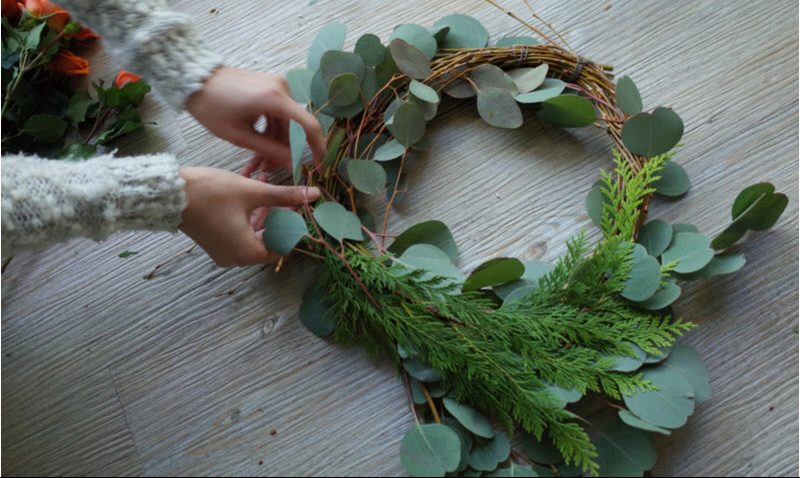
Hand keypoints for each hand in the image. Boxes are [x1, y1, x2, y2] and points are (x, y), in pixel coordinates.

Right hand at [179, 167, 319, 266]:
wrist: (168, 193)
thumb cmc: (210, 193)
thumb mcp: (253, 192)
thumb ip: (286, 195)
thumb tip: (314, 195)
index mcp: (248, 253)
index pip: (284, 247)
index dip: (295, 227)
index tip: (302, 209)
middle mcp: (236, 258)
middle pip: (269, 239)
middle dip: (279, 214)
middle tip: (289, 194)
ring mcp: (224, 251)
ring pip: (254, 231)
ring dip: (264, 209)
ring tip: (268, 182)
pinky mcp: (215, 240)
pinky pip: (239, 229)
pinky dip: (248, 212)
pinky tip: (253, 187)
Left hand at [186, 66, 325, 177]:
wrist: (193, 79)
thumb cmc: (211, 107)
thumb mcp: (239, 136)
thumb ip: (270, 150)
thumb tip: (294, 164)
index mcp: (276, 99)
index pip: (309, 126)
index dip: (318, 148)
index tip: (318, 165)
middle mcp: (282, 88)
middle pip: (295, 127)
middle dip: (286, 151)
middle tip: (271, 170)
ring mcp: (276, 86)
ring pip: (285, 123)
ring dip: (275, 144)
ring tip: (259, 164)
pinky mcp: (269, 87)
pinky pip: (277, 114)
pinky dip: (270, 131)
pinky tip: (258, 146)